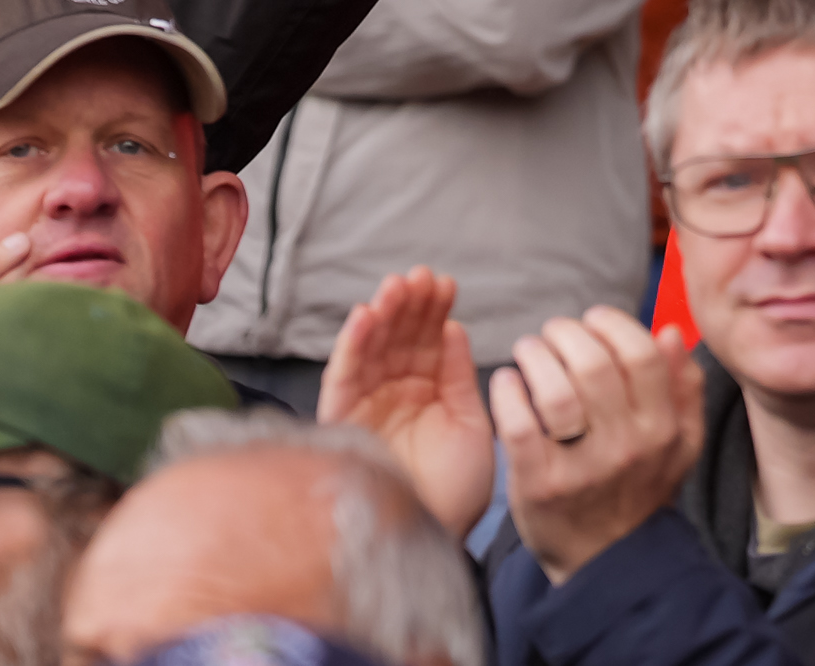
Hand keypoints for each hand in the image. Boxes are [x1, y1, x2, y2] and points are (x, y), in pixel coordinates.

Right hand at [320, 266, 496, 540]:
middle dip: (410, 305)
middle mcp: (396, 396)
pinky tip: (367, 315)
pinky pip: (344, 376)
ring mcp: (369, 406)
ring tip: (397, 286)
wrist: (432, 537)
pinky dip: (353, 344)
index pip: (429, 343)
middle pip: (399, 338)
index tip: (447, 284)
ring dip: (383, 314)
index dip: (435, 312)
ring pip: (372, 348)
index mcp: (429, 396)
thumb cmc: (456, 491)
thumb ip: (460, 377)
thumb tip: (454, 329)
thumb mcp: (471, 425)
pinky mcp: (343, 421)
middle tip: (422, 277)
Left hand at [491, 306, 702, 585]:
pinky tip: (507, 382)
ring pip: (554, 391)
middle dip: (566, 333)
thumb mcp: (679, 442)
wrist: (605, 559)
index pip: (641, 354)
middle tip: (553, 333)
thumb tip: (670, 331)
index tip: (593, 320)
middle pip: (593, 365)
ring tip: (528, 350)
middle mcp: (626, 447)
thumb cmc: (638, 487)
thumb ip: (683, 386)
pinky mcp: (539, 486)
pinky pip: (518, 426)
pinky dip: (507, 394)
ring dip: (535, 356)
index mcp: (662, 429)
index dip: (612, 324)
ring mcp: (581, 469)